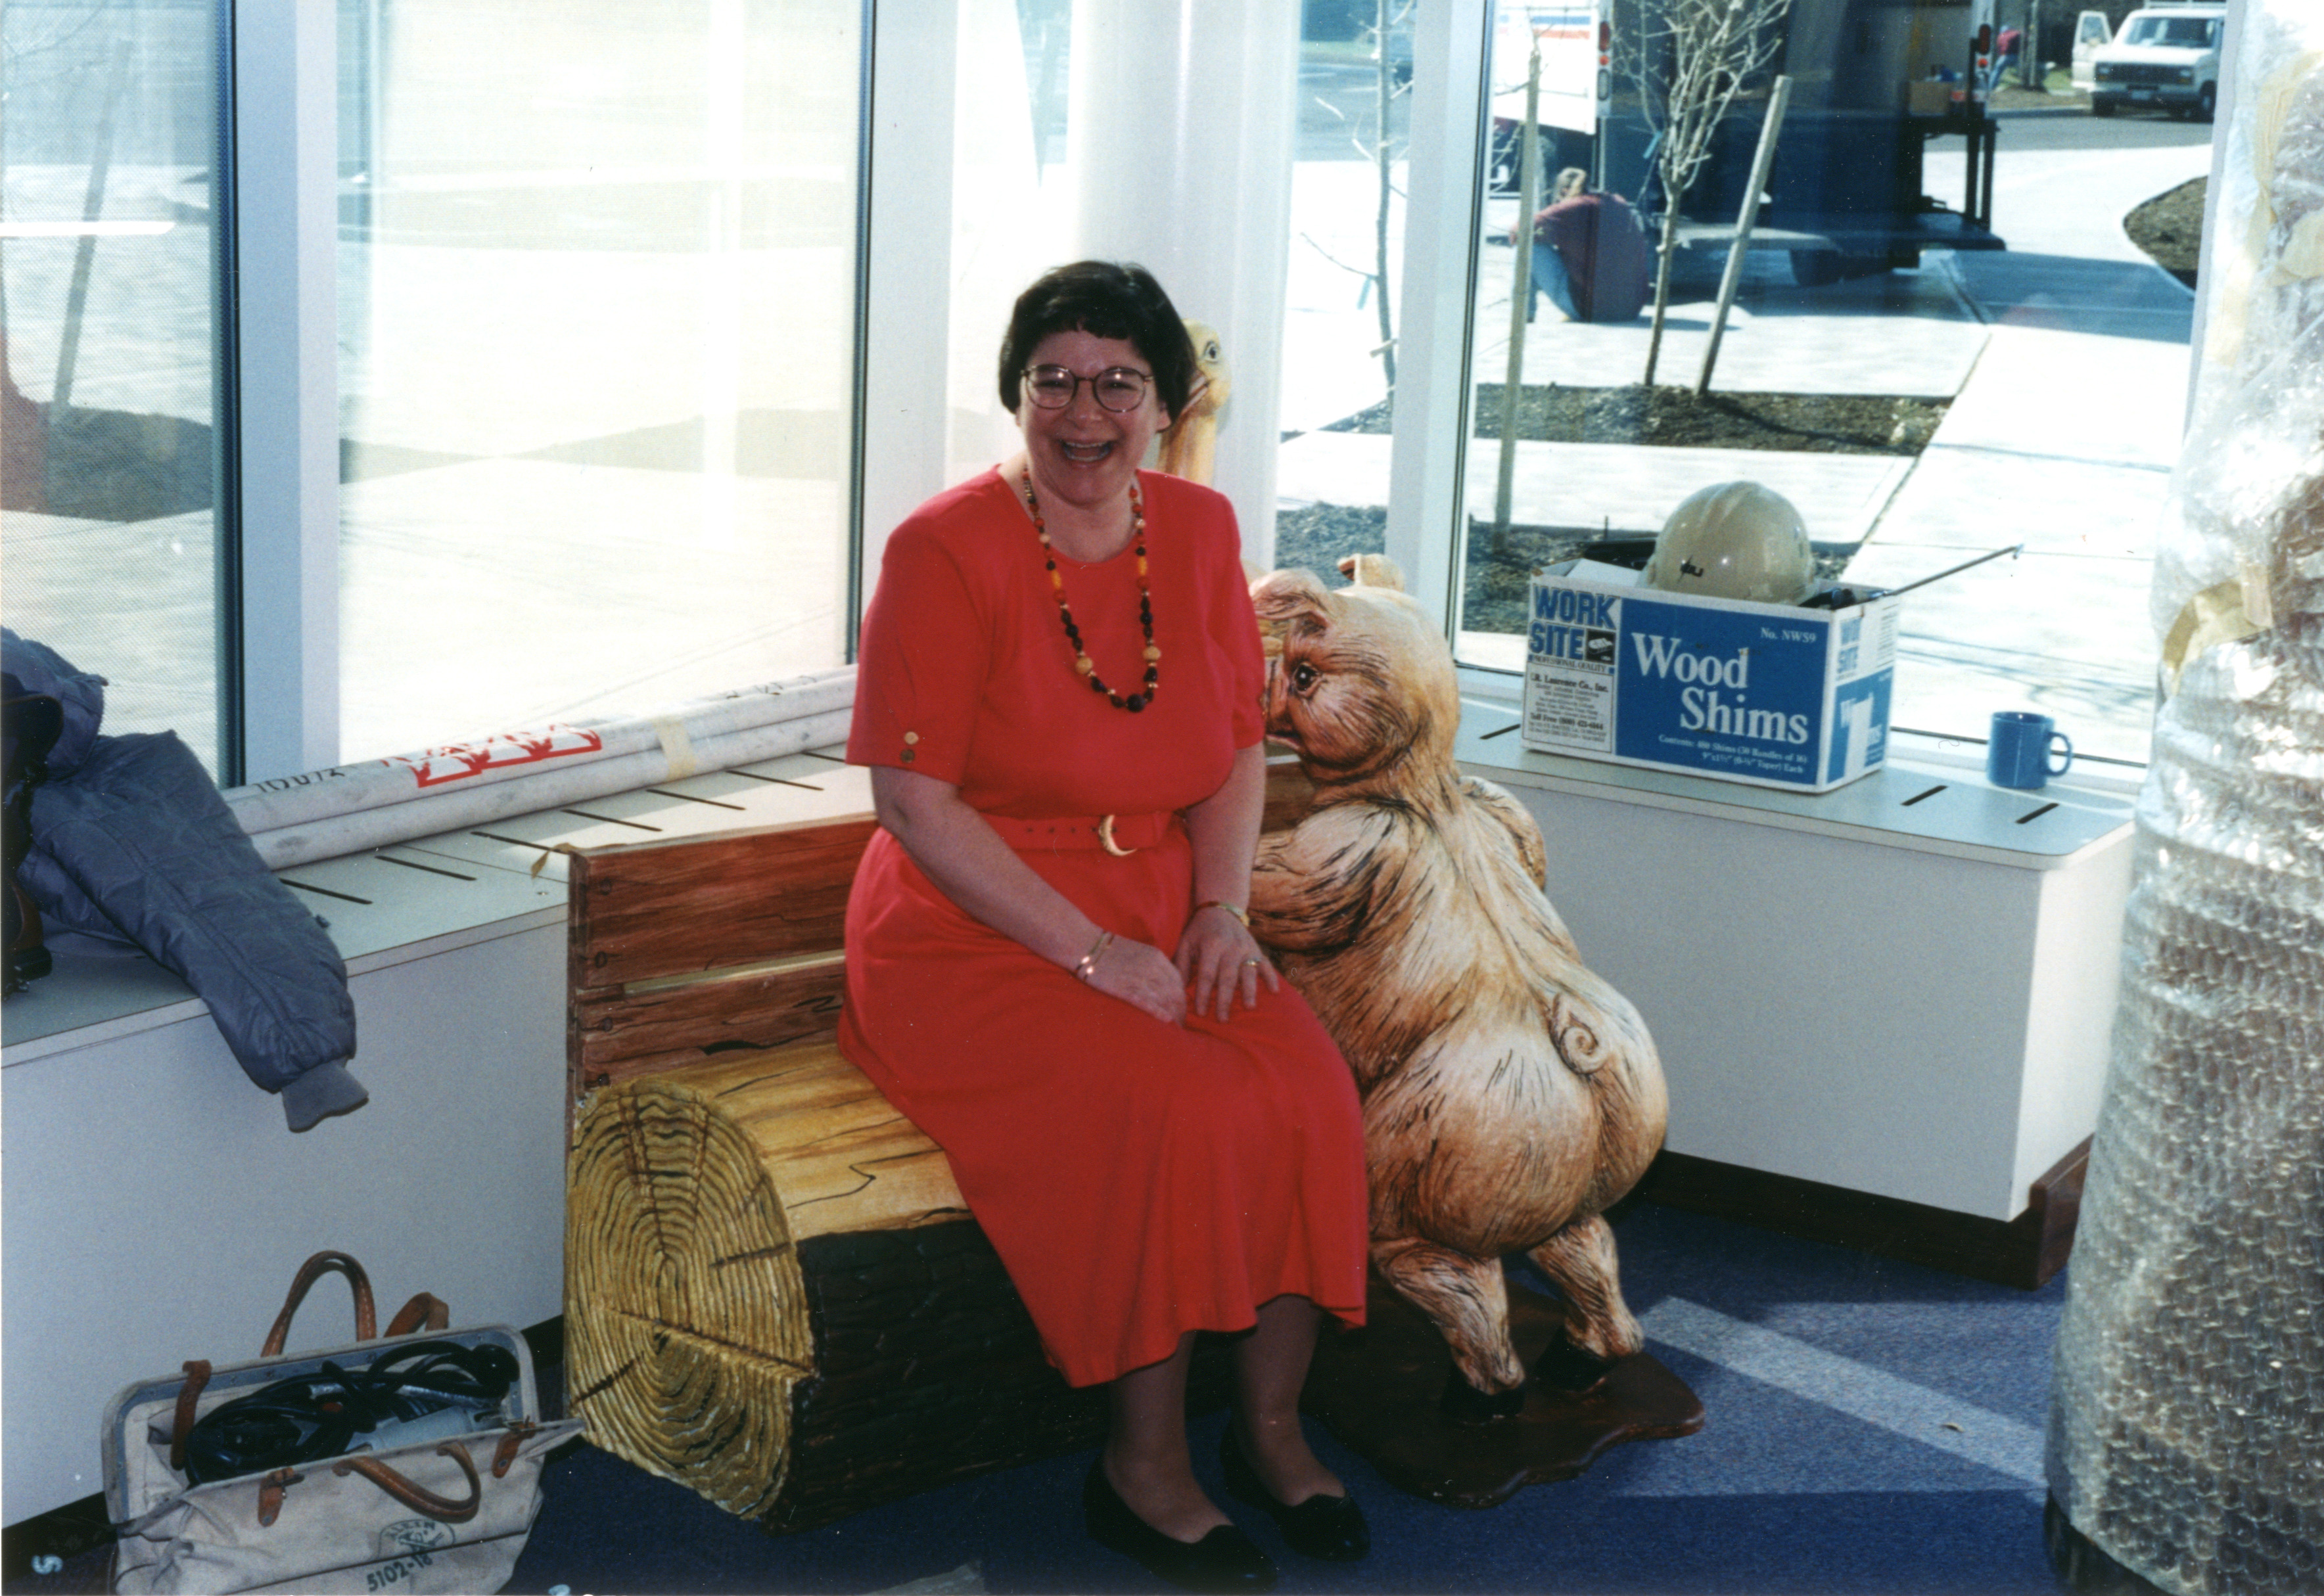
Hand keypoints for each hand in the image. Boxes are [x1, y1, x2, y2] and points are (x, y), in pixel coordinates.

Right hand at [1086, 936, 1188, 1026]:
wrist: (1087, 945)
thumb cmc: (1110, 950)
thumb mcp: (1138, 952)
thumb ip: (1152, 965)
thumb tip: (1162, 983)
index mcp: (1156, 957)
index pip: (1178, 981)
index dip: (1182, 998)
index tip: (1181, 1010)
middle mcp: (1152, 967)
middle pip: (1175, 993)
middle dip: (1181, 1011)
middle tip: (1181, 1025)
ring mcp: (1139, 978)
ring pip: (1164, 1000)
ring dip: (1173, 1016)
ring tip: (1174, 1029)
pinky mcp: (1125, 988)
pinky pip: (1147, 1002)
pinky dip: (1159, 1012)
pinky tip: (1166, 1021)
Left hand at [1174, 902, 1279, 1022]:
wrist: (1220, 909)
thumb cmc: (1199, 931)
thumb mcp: (1185, 942)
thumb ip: (1180, 965)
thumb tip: (1176, 990)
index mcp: (1211, 945)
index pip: (1207, 974)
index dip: (1203, 994)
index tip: (1201, 1012)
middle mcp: (1231, 947)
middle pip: (1228, 977)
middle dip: (1225, 1000)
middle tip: (1222, 1019)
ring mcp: (1246, 948)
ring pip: (1248, 972)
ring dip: (1249, 991)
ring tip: (1249, 1007)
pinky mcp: (1257, 949)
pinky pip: (1266, 965)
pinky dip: (1271, 978)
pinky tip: (1274, 991)